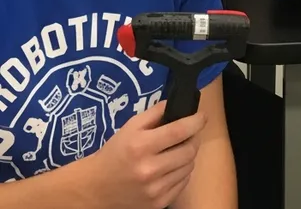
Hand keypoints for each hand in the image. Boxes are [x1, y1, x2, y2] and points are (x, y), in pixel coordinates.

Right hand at [83, 100, 205, 208]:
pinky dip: (182, 172)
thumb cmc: (115, 152)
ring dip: (188, 155)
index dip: (196, 121)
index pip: (179, 131)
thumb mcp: (131, 126)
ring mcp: (154, 190)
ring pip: (188, 167)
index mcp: (141, 146)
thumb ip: (155, 112)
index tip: (202, 116)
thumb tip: (179, 104)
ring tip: (178, 150)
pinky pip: (183, 183)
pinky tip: (172, 167)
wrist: (96, 188)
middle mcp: (149, 170)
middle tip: (190, 134)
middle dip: (194, 138)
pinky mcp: (158, 204)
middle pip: (189, 150)